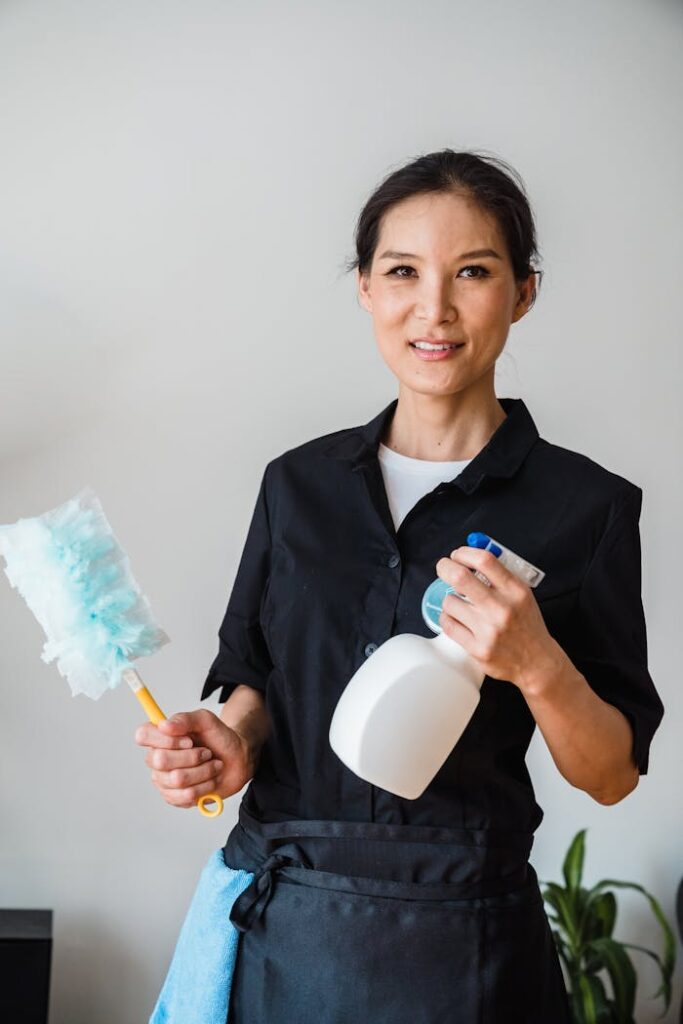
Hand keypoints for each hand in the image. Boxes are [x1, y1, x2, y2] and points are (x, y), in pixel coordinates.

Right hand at [134, 709, 253, 808]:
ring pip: (177, 779)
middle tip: (207, 752)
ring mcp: (164, 780)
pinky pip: (186, 796)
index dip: (165, 739)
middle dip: (192, 756)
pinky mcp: (175, 798)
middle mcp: (157, 759)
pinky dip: (205, 786)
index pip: (142, 735)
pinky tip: (211, 780)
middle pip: (160, 760)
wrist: (237, 759)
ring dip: (203, 771)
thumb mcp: (206, 720)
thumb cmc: (219, 738)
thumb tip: (164, 725)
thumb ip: (185, 719)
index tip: (188, 740)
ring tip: (213, 765)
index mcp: (160, 737)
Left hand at [435, 545, 561, 690]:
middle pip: (460, 577)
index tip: (457, 555)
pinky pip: (448, 625)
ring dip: (449, 599)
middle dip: (445, 567)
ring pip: (449, 602)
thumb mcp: (522, 594)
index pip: (484, 560)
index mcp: (515, 591)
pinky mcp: (477, 649)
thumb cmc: (526, 625)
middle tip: (444, 568)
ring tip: (458, 604)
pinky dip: (447, 618)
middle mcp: (502, 608)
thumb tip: (470, 554)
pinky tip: (456, 618)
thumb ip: (499, 575)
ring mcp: (488, 630)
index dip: (464, 553)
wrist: (537, 662)